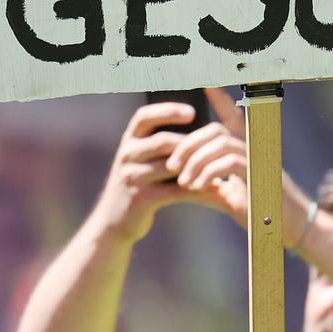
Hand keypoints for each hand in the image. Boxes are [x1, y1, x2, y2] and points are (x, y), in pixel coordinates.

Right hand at [90, 89, 241, 243]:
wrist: (113, 220)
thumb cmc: (139, 184)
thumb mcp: (141, 160)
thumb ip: (160, 144)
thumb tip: (197, 129)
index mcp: (129, 141)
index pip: (144, 117)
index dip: (168, 111)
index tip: (192, 112)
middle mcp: (127, 155)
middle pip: (162, 141)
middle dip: (190, 144)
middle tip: (215, 146)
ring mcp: (132, 177)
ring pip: (171, 167)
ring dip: (197, 167)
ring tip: (219, 167)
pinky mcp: (141, 198)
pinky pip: (175, 191)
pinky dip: (197, 190)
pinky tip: (214, 188)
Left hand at [155, 90, 318, 246]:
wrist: (288, 229)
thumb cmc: (260, 212)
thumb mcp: (229, 196)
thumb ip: (208, 184)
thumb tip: (180, 180)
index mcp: (248, 149)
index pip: (231, 115)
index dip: (218, 97)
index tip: (203, 82)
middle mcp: (255, 148)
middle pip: (216, 129)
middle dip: (189, 144)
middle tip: (172, 165)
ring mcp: (259, 159)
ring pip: (220, 144)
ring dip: (196, 161)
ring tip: (183, 181)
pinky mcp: (260, 174)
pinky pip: (228, 163)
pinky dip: (208, 174)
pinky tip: (197, 187)